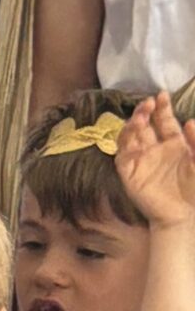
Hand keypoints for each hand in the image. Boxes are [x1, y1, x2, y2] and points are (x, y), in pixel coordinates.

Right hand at [115, 91, 194, 230]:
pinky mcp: (129, 174)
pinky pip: (122, 155)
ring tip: (140, 116)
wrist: (183, 215)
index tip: (162, 95)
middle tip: (148, 103)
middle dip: (144, 112)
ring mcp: (141, 161)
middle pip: (145, 125)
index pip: (164, 121)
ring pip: (130, 136)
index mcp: (173, 144)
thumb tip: (188, 122)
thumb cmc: (194, 189)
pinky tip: (132, 133)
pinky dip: (124, 143)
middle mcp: (155, 150)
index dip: (162, 108)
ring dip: (132, 124)